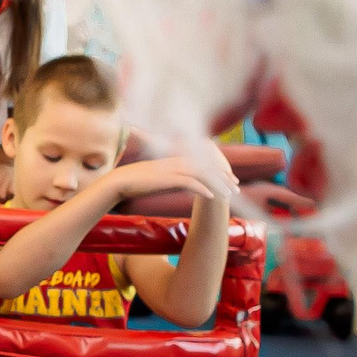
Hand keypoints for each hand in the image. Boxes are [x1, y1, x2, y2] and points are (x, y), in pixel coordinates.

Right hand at [108, 155, 225, 204]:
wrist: (120, 182)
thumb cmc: (136, 182)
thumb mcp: (158, 178)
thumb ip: (171, 177)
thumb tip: (181, 183)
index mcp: (175, 159)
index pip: (203, 163)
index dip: (218, 171)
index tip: (229, 180)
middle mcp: (177, 161)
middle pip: (207, 167)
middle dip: (223, 177)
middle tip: (236, 187)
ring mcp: (173, 168)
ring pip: (202, 174)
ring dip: (218, 184)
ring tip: (229, 195)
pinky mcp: (168, 178)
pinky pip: (190, 182)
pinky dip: (203, 189)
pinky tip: (212, 197)